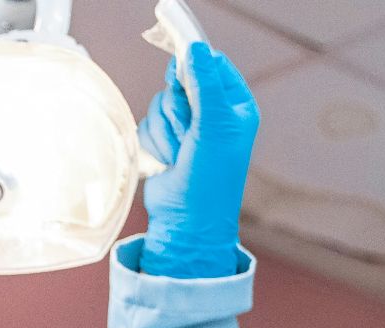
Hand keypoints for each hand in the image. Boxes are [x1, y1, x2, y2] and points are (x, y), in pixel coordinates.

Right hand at [137, 42, 259, 278]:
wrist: (187, 223)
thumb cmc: (211, 179)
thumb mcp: (214, 126)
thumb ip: (205, 83)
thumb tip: (196, 46)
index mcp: (236, 106)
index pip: (214, 65)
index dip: (194, 63)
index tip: (178, 66)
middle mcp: (213, 114)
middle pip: (181, 82)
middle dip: (179, 110)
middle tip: (190, 134)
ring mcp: (188, 129)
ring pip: (161, 103)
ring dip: (167, 131)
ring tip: (181, 155)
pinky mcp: (165, 141)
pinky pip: (148, 123)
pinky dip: (155, 144)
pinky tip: (168, 163)